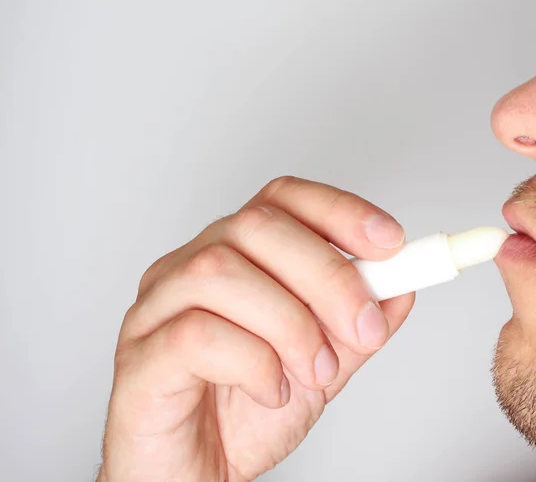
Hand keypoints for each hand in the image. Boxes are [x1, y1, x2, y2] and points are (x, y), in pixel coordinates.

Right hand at [98, 176, 414, 481]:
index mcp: (231, 256)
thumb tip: (401, 287)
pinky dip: (254, 363)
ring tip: (314, 371)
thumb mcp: (319, 363)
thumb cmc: (241, 414)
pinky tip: (271, 390)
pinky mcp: (140, 356)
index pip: (279, 199)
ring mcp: (156, 308)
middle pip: (255, 225)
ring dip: (290, 324)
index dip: (337, 210)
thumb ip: (354, 323)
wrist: (191, 474)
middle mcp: (188, 267)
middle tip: (362, 325)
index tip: (389, 242)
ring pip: (220, 271)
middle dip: (326, 274)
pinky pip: (195, 334)